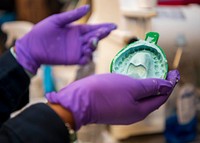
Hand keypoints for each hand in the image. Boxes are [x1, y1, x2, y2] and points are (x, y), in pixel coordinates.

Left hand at [15, 5, 116, 73]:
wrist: (32, 47)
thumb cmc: (42, 32)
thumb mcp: (57, 20)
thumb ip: (72, 16)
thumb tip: (88, 7)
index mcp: (76, 30)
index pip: (93, 28)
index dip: (104, 27)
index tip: (114, 26)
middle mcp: (79, 40)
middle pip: (95, 37)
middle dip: (102, 34)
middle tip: (106, 31)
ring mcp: (76, 50)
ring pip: (92, 48)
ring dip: (95, 45)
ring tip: (92, 40)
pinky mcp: (73, 59)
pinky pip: (84, 59)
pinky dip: (88, 57)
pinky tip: (86, 52)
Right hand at [46, 70, 179, 130]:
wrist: (79, 99)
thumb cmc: (105, 92)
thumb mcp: (131, 86)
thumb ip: (150, 86)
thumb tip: (167, 85)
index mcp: (140, 110)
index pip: (161, 97)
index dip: (169, 84)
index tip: (174, 72)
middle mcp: (133, 113)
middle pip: (151, 98)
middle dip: (158, 85)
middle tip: (161, 71)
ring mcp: (122, 111)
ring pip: (139, 97)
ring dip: (146, 85)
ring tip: (148, 72)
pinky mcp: (113, 106)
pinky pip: (129, 97)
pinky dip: (134, 88)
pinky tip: (131, 78)